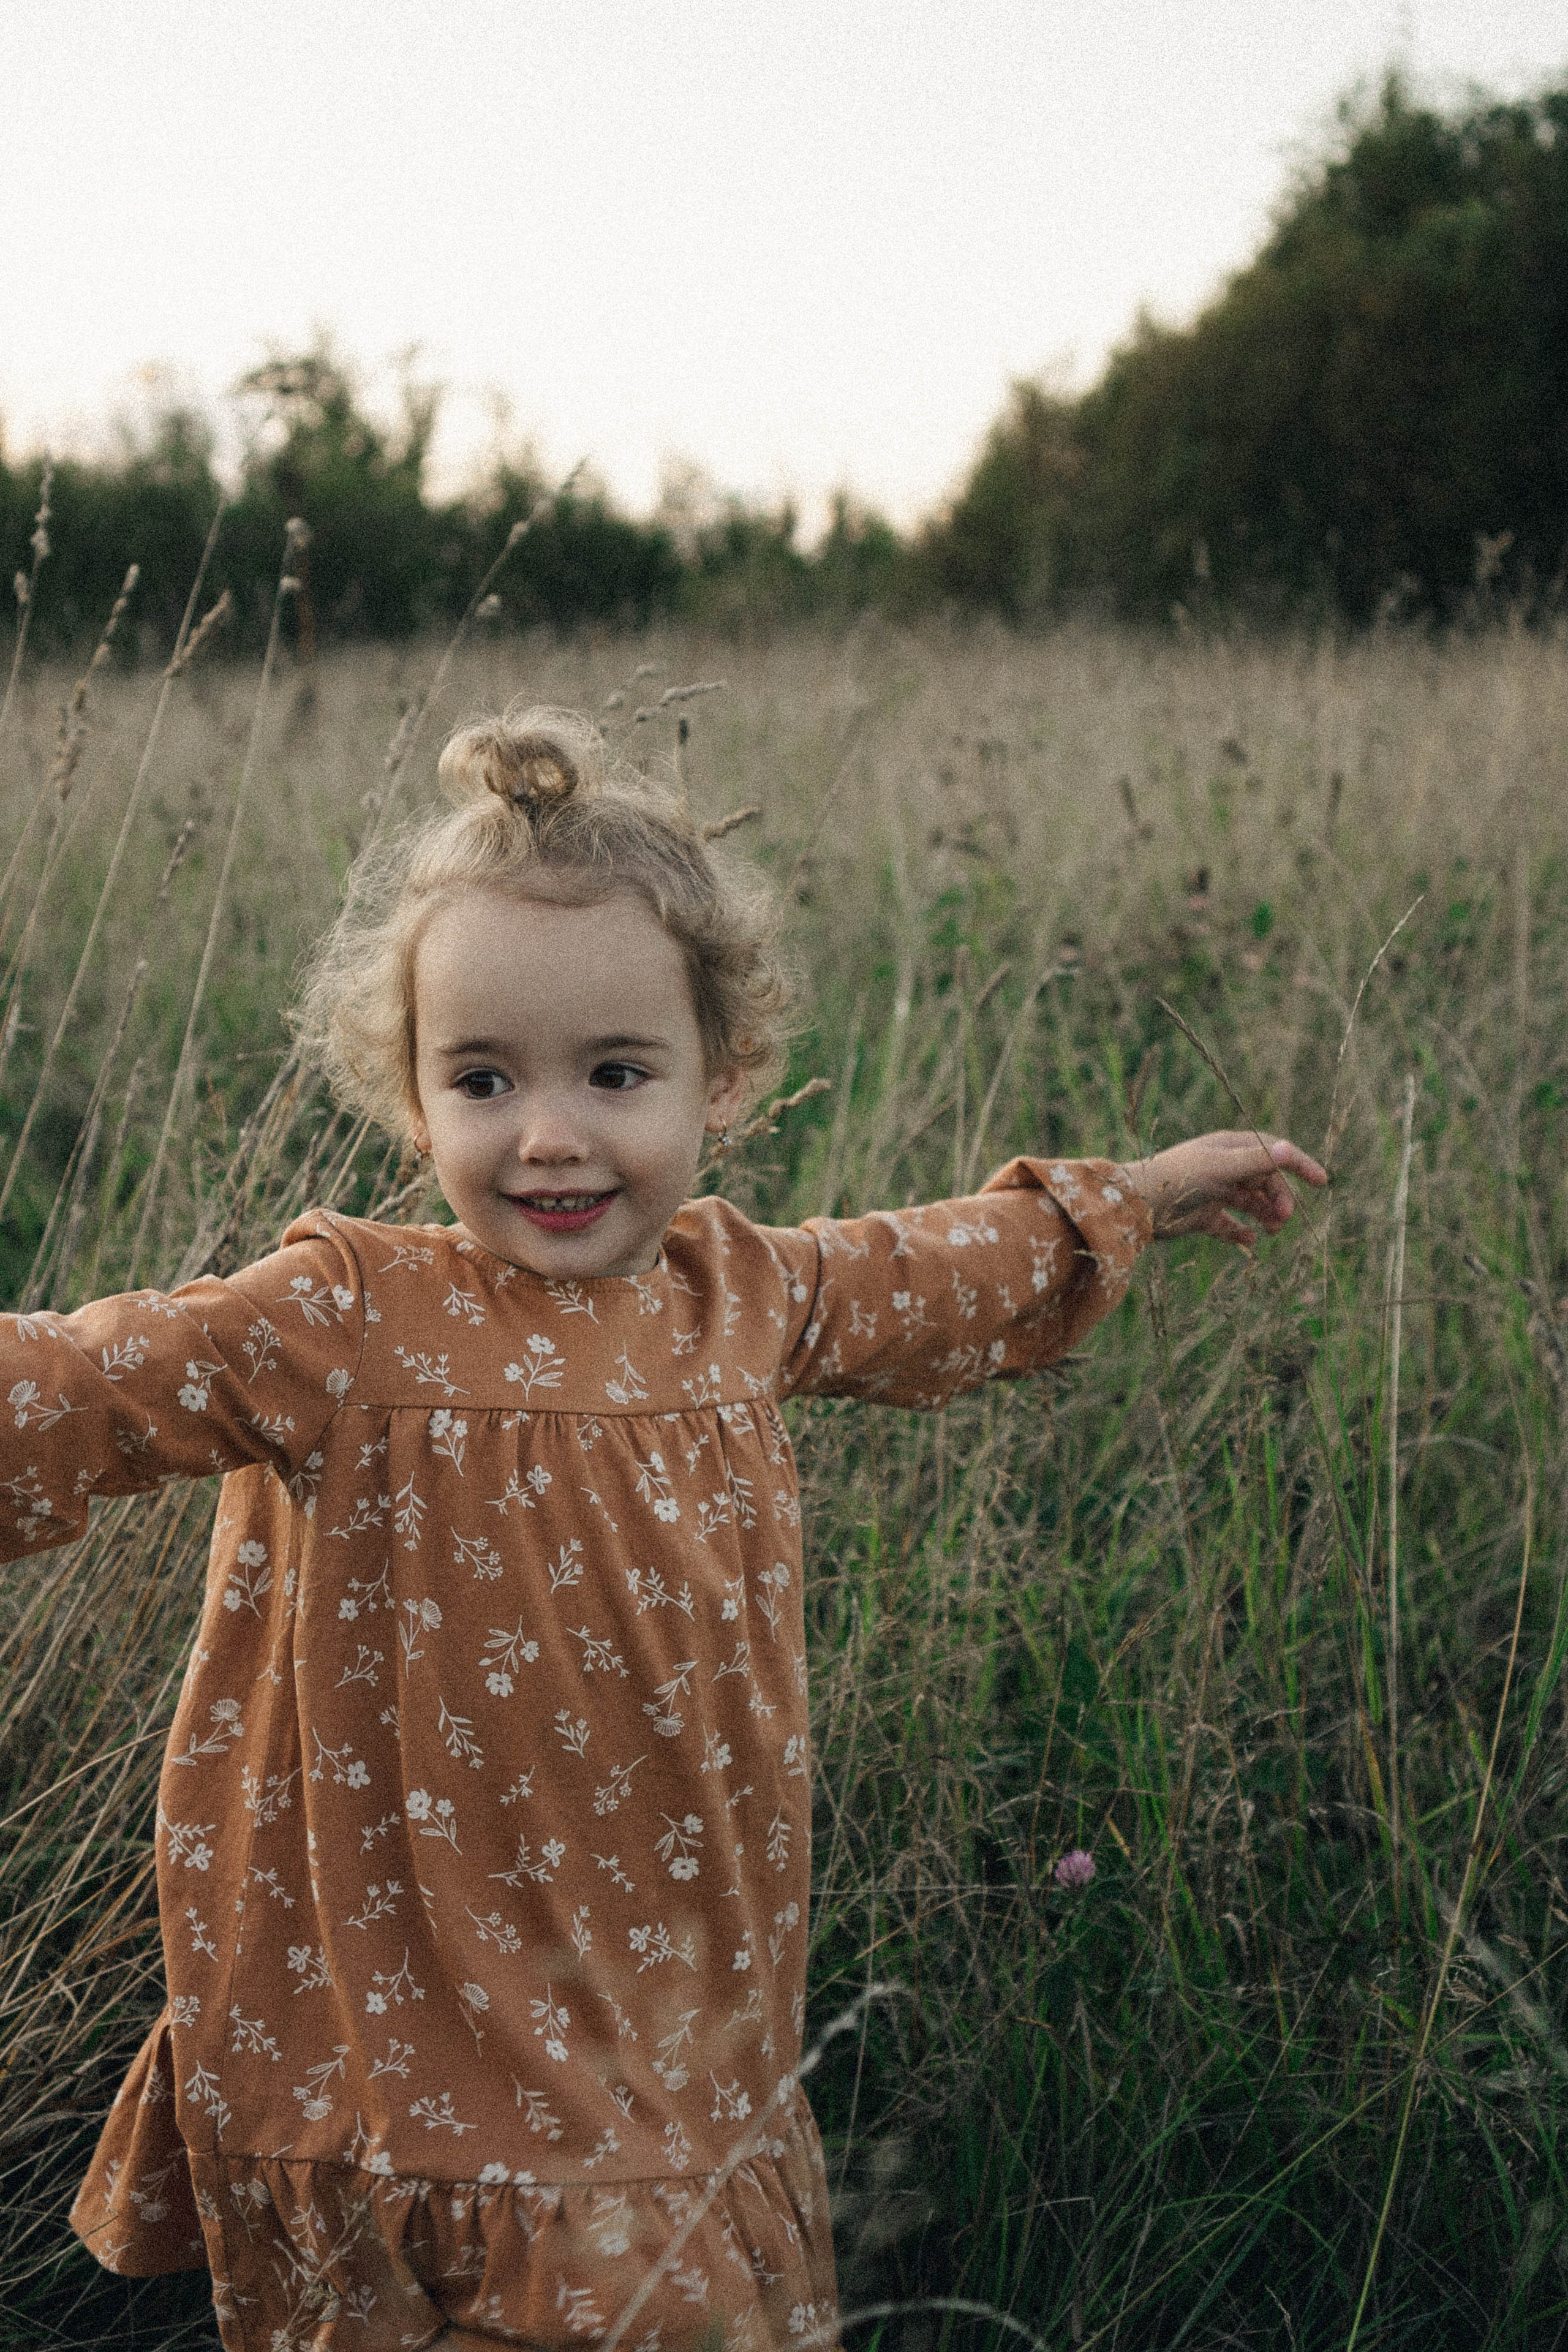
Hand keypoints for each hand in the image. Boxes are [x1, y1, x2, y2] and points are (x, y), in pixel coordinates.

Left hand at [1120, 1131, 1326, 1245]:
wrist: (1137, 1206)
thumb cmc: (1179, 1178)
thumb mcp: (1221, 1168)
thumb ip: (1256, 1161)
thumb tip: (1290, 1149)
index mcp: (1230, 1148)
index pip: (1273, 1151)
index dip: (1299, 1163)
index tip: (1322, 1181)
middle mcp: (1224, 1168)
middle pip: (1266, 1181)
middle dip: (1280, 1198)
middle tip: (1283, 1219)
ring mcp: (1214, 1192)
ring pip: (1252, 1203)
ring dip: (1267, 1215)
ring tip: (1273, 1230)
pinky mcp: (1202, 1216)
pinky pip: (1230, 1226)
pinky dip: (1242, 1233)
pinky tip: (1250, 1241)